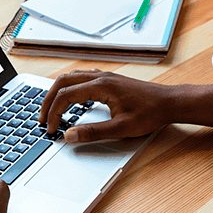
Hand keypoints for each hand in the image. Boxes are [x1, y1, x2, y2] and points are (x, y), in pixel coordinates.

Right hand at [39, 69, 175, 142]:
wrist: (169, 102)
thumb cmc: (150, 113)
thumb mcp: (121, 128)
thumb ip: (93, 132)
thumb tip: (70, 136)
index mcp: (101, 86)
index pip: (66, 96)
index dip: (54, 112)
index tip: (51, 128)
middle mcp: (101, 77)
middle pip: (63, 82)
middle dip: (49, 100)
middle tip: (43, 117)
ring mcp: (106, 76)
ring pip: (72, 77)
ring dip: (59, 92)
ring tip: (53, 109)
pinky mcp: (110, 80)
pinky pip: (83, 78)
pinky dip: (71, 88)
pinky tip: (74, 100)